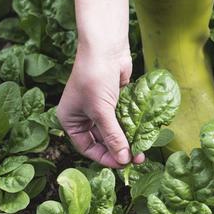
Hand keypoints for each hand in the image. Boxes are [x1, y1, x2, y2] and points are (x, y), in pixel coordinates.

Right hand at [57, 44, 144, 167]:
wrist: (106, 48)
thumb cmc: (95, 77)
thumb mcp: (102, 111)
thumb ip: (113, 136)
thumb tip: (123, 158)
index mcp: (71, 120)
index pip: (87, 148)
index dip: (105, 157)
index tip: (122, 164)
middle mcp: (84, 116)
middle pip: (102, 141)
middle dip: (119, 150)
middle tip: (136, 159)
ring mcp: (100, 108)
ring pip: (115, 131)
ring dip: (128, 140)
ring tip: (142, 150)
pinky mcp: (115, 101)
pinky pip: (123, 119)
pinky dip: (132, 127)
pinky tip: (142, 135)